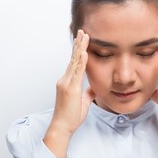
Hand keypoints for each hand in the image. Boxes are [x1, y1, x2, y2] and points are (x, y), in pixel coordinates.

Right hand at [44, 30, 94, 157]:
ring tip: (84, 36)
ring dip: (79, 48)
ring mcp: (66, 83)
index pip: (74, 63)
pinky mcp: (70, 88)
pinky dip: (80, 61)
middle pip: (73, 58)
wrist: (62, 126)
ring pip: (74, 62)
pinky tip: (83, 52)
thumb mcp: (83, 102)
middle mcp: (65, 80)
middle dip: (78, 44)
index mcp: (68, 82)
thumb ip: (88, 93)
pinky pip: (76, 72)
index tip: (82, 40)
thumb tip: (94, 88)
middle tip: (82, 31)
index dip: (78, 51)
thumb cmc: (70, 117)